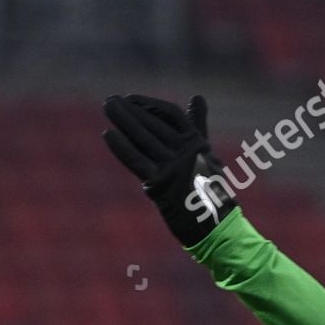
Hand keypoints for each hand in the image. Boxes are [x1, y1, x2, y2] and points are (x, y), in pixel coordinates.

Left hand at [102, 93, 234, 245]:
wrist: (216, 226)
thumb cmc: (210, 192)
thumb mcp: (206, 154)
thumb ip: (197, 127)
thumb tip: (197, 98)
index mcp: (196, 143)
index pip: (171, 115)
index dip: (150, 105)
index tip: (131, 98)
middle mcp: (186, 151)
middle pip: (154, 124)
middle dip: (131, 110)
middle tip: (110, 101)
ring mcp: (173, 168)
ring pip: (144, 138)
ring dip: (123, 121)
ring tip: (107, 106)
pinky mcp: (161, 186)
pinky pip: (138, 162)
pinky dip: (122, 148)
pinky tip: (108, 134)